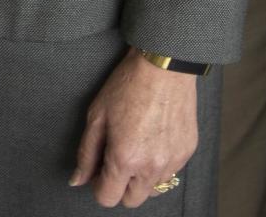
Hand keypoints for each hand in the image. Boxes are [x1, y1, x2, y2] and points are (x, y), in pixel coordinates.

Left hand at [70, 52, 197, 206]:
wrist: (164, 65)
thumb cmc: (128, 85)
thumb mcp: (97, 116)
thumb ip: (86, 153)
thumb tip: (78, 180)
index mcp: (125, 159)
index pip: (108, 198)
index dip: (98, 186)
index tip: (99, 170)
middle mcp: (151, 166)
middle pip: (132, 200)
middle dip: (121, 186)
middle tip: (116, 159)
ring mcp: (173, 161)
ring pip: (153, 188)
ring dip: (142, 176)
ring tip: (137, 146)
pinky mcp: (187, 151)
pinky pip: (171, 171)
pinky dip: (160, 163)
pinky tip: (154, 139)